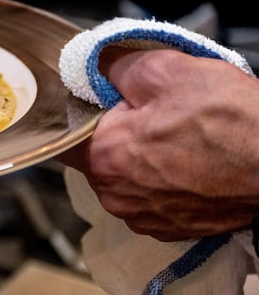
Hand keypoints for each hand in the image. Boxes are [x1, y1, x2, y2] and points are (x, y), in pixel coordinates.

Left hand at [58, 48, 258, 240]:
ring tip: (177, 139)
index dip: (82, 111)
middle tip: (154, 113)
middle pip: (96, 155)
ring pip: (124, 177)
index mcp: (103, 156)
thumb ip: (115, 67)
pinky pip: (149, 197)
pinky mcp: (169, 228)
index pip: (64, 133)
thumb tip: (96, 66)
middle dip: (118, 132)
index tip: (102, 100)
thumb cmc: (231, 122)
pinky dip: (161, 180)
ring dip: (141, 158)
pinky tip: (187, 162)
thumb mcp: (166, 71)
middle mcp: (115, 194)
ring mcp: (143, 216)